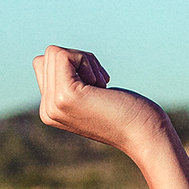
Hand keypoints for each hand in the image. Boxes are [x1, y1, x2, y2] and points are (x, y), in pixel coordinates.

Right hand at [31, 45, 188, 188]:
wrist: (145, 135)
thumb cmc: (129, 113)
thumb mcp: (91, 94)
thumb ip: (69, 81)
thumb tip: (52, 55)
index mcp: (50, 111)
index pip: (43, 65)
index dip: (74, 66)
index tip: (96, 88)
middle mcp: (47, 110)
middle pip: (47, 56)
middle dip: (80, 62)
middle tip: (101, 88)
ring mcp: (54, 104)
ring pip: (55, 53)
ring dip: (87, 62)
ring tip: (102, 89)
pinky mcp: (66, 95)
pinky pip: (64, 55)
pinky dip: (87, 61)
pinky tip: (101, 87)